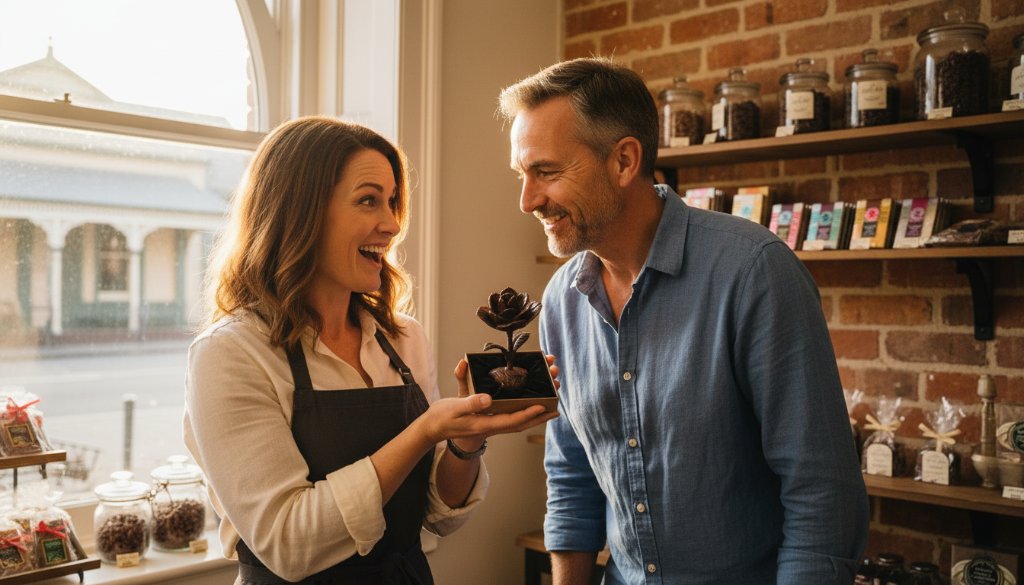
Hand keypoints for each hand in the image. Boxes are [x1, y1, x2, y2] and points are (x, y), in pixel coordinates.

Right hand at [418, 358, 558, 448]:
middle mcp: (492, 426)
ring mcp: (491, 424)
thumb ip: (471, 402)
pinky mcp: (490, 420)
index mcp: (485, 424)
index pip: (512, 421)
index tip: (544, 405)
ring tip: (552, 406)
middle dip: (540, 414)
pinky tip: (532, 406)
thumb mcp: (455, 408)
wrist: (433, 429)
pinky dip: (525, 412)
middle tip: (557, 405)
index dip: (529, 413)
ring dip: (536, 414)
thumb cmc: (442, 417)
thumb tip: (488, 398)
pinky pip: (513, 417)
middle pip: (522, 422)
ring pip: (519, 421)